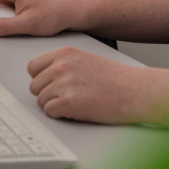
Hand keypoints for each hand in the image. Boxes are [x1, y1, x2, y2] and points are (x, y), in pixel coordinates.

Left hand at [27, 46, 151, 123]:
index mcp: (64, 53)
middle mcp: (61, 66)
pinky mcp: (68, 102)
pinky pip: (49, 112)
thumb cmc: (116, 79)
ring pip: (41, 101)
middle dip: (47, 94)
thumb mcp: (86, 60)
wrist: (135, 91)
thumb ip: (64, 64)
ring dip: (55, 105)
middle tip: (68, 97)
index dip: (42, 79)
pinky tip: (77, 110)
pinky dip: (60, 115)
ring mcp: (63, 83)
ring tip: (76, 103)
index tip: (52, 85)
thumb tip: (44, 77)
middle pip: (34, 86)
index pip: (33, 67)